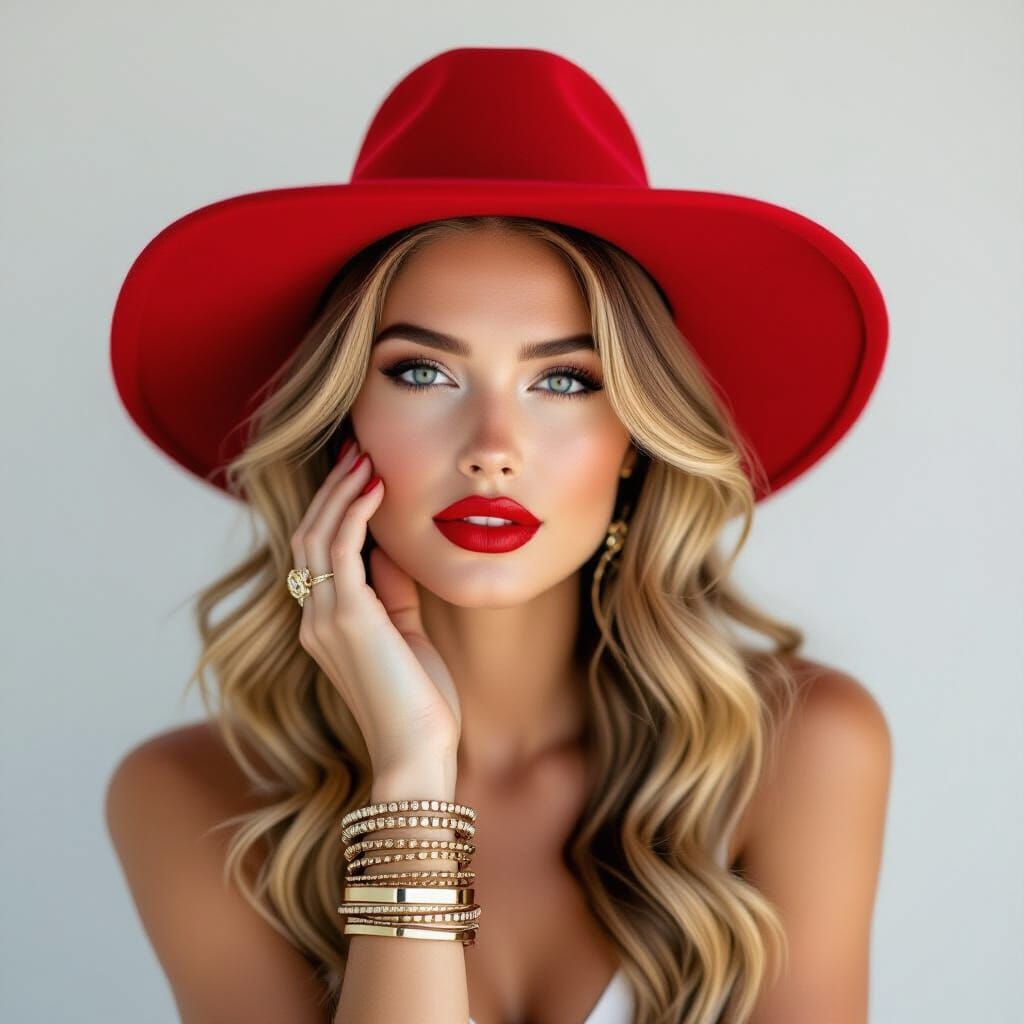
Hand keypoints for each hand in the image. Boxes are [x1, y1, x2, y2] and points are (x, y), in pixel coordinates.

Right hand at [290, 438, 460, 773]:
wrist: (418, 755)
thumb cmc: (419, 702)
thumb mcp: (406, 634)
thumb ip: (393, 593)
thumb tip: (392, 550)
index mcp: (325, 624)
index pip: (318, 553)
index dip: (333, 509)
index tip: (358, 474)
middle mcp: (314, 618)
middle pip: (310, 534)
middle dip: (333, 490)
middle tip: (356, 451)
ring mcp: (324, 618)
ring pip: (318, 535)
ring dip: (341, 492)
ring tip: (366, 458)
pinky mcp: (347, 619)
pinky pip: (341, 551)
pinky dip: (355, 514)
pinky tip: (377, 489)